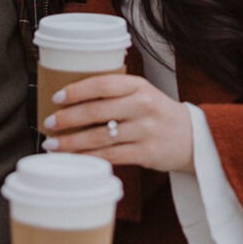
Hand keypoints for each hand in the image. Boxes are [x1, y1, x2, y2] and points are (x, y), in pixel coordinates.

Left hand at [42, 74, 194, 173]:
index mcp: (138, 86)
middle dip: (67, 119)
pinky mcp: (146, 153)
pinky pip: (111, 156)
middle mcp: (142, 106)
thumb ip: (115, 92)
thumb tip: (72, 96)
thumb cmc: (158, 114)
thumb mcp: (142, 93)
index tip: (57, 98)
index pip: (102, 85)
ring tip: (52, 144)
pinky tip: (74, 158)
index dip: (76, 91)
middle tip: (48, 123)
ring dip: (72, 142)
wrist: (194, 137)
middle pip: (97, 111)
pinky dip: (89, 158)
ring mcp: (145, 131)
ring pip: (100, 137)